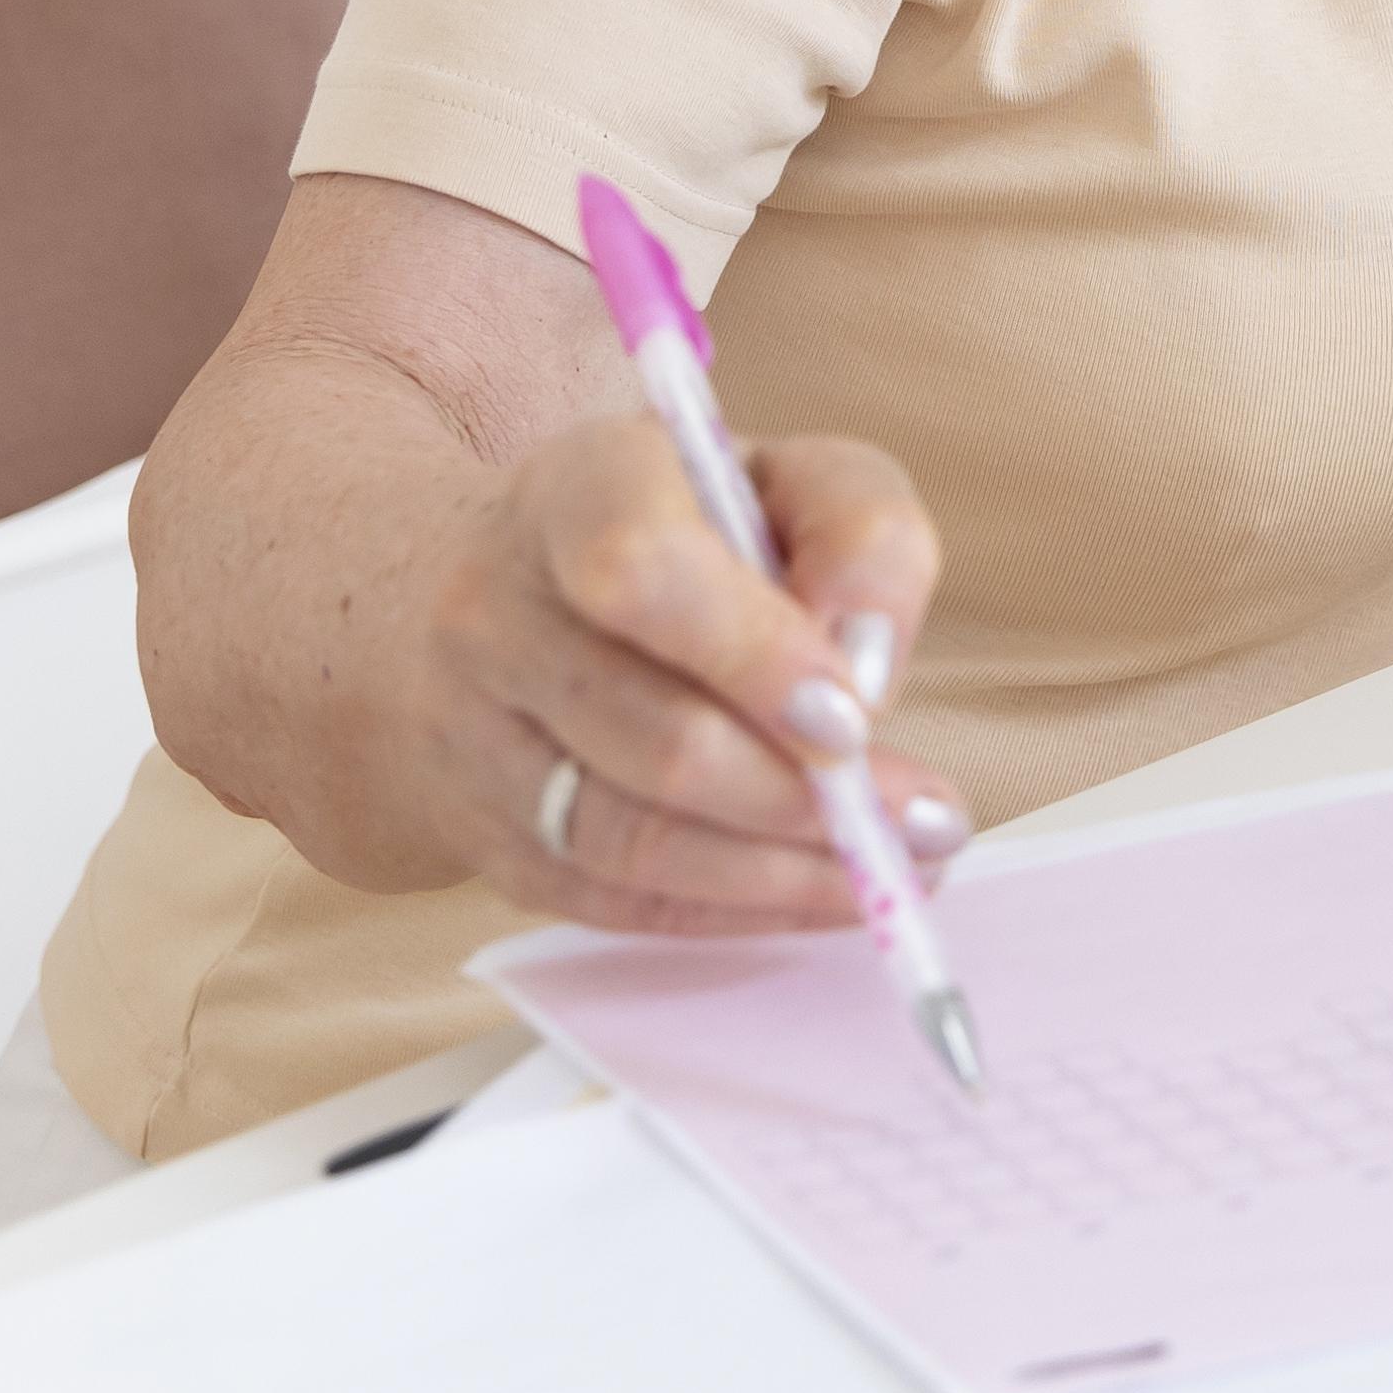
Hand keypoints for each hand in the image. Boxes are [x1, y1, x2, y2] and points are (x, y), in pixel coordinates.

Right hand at [371, 409, 966, 937]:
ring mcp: (471, 738)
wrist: (509, 596)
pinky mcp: (487, 839)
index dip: (752, 654)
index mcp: (572, 489)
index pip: (639, 570)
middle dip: (802, 796)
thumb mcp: (788, 481)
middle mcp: (492, 613)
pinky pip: (615, 904)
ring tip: (892, 867)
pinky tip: (818, 891)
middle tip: (921, 820)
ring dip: (782, 871)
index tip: (854, 713)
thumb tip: (866, 666)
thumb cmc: (683, 530)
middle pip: (652, 735)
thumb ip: (860, 532)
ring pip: (631, 840)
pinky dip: (735, 910)